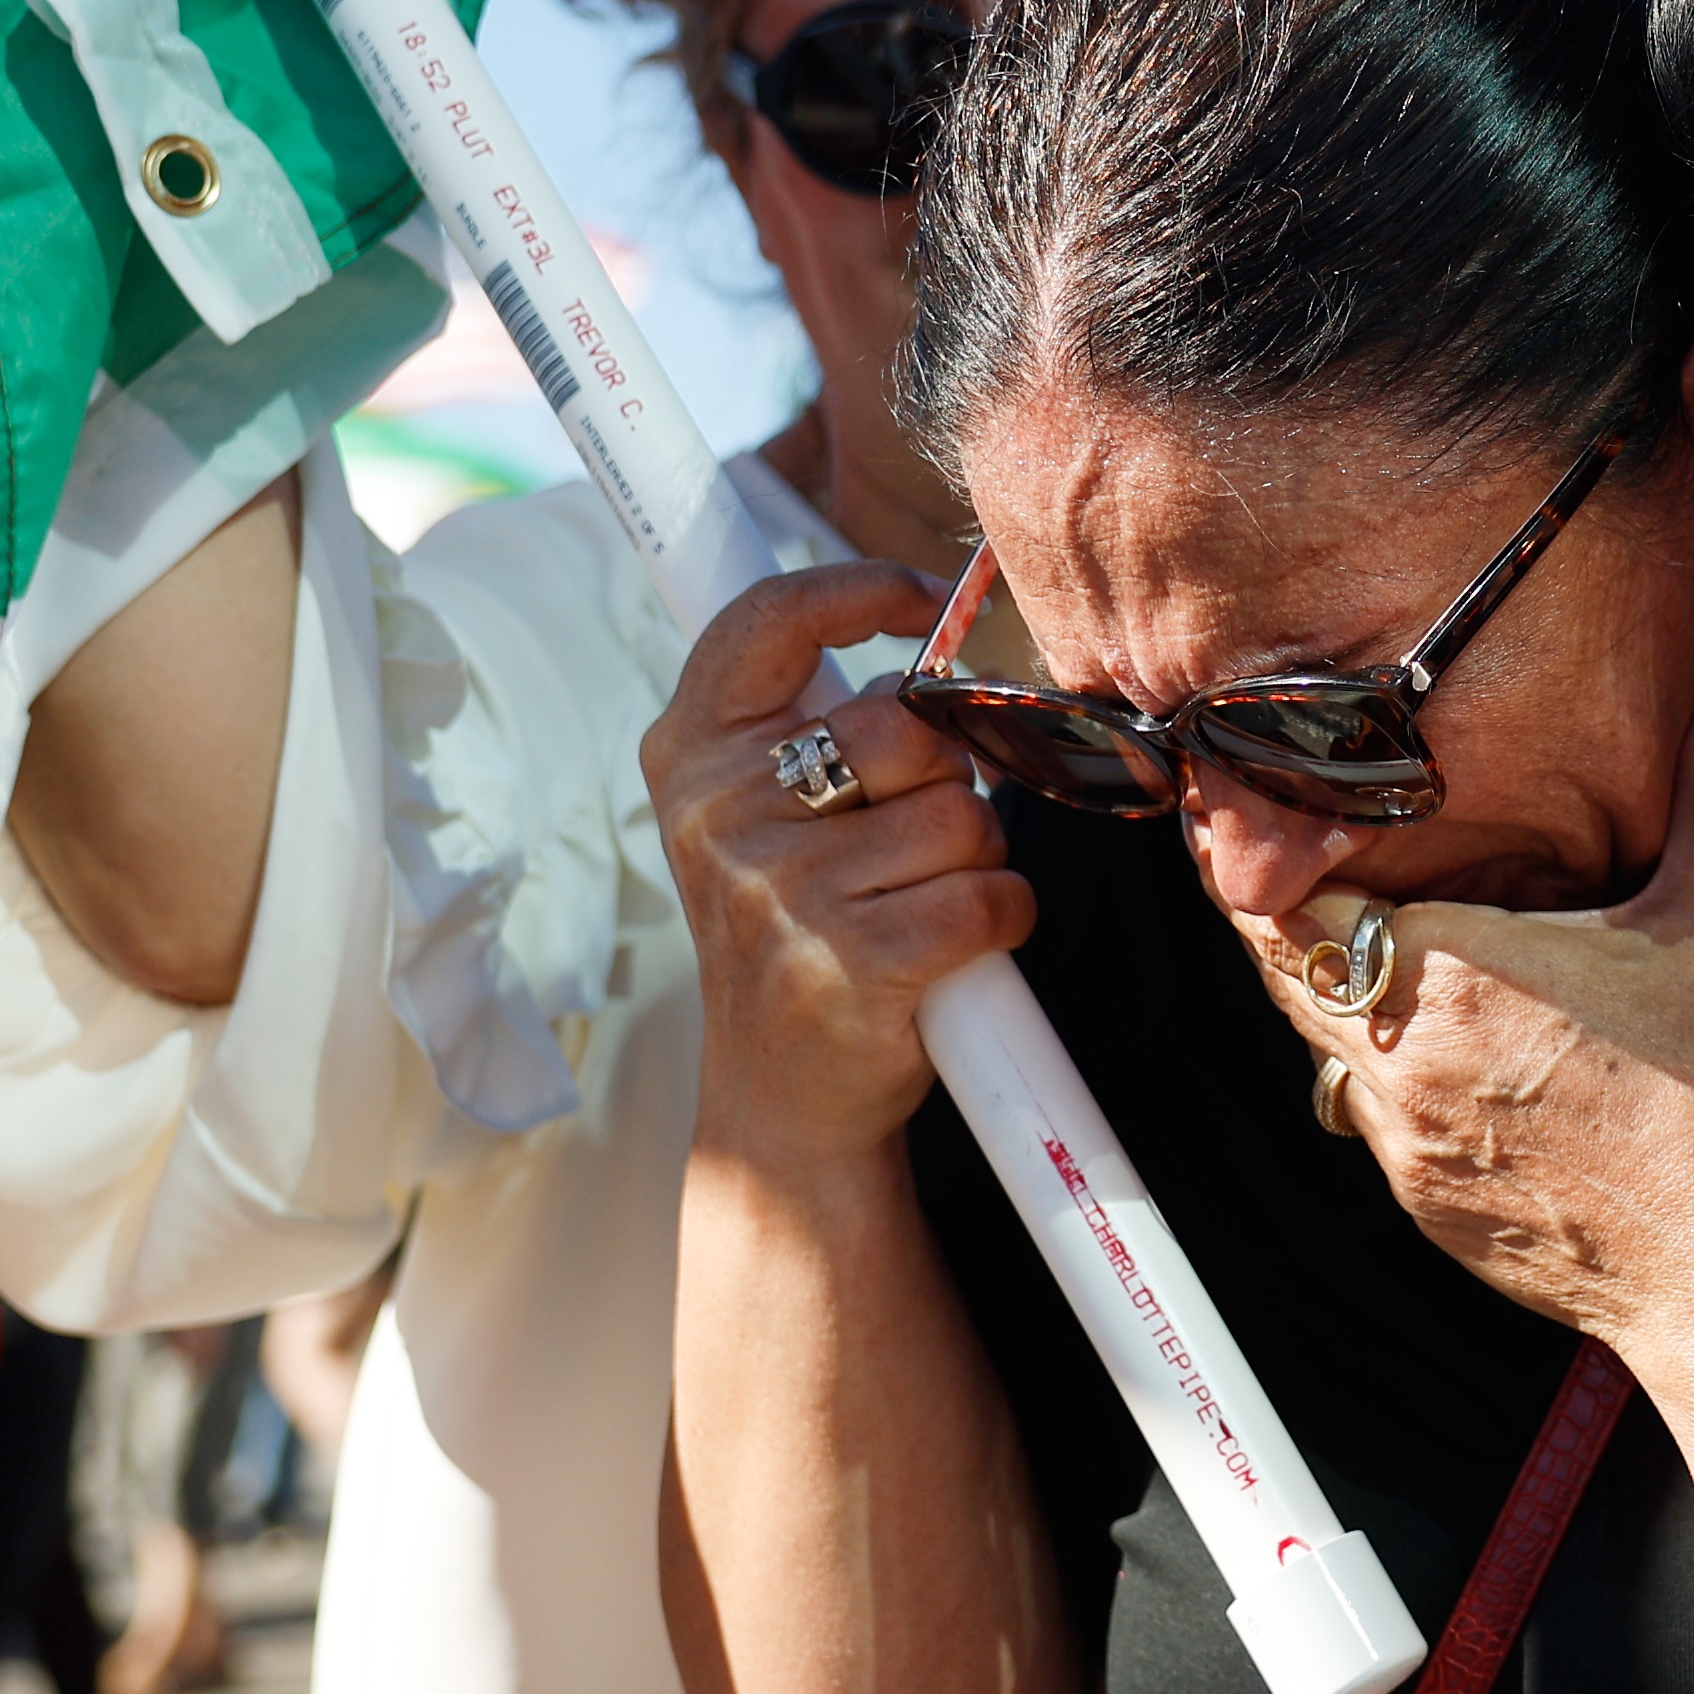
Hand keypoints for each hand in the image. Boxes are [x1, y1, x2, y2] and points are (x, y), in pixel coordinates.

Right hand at [645, 562, 1029, 1166]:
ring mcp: (782, 889)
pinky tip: (958, 947)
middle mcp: (721, 814)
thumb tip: (932, 659)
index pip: (768, 619)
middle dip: (943, 776)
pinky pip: (990, 895)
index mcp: (690, 756)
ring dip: (973, 860)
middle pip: (905, 724)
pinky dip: (1003, 919)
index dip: (858, 589)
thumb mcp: (756, 818)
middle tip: (913, 839)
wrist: (780, 1104)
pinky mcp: (854, 960)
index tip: (921, 601)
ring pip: (962, 815)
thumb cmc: (795, 935)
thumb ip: (811, 727)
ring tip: (919, 904)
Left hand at [1241, 662, 1693, 1346]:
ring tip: (1390, 944)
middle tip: (1319, 859)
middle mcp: (1398, 1059)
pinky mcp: (1422, 1200)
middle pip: (1282, 968)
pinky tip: (1457, 1048)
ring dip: (1339, 994)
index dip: (1277, 853)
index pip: (1290, 899)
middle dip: (1299, 915)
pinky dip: (1386, 1072)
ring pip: (1317, 1045)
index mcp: (1450, 973)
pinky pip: (1368, 1117)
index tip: (1279, 814)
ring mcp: (1402, 1141)